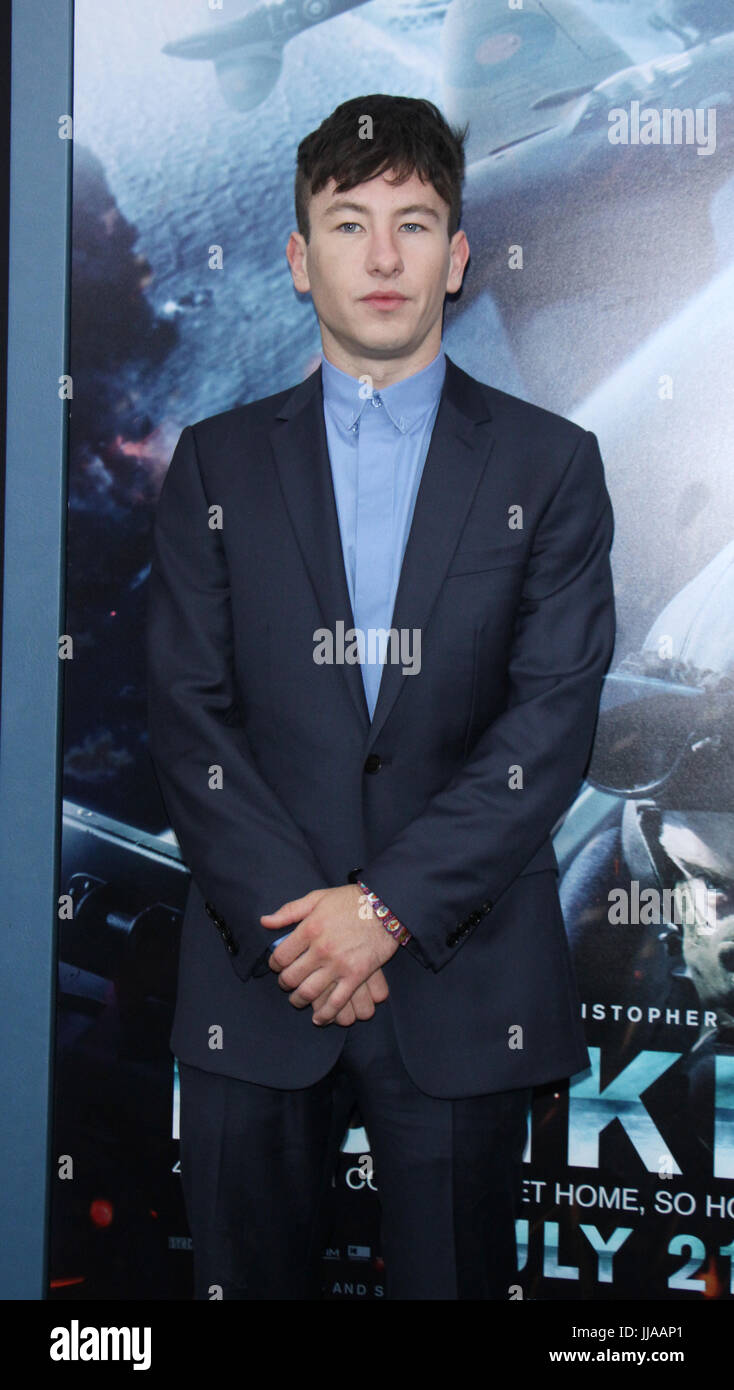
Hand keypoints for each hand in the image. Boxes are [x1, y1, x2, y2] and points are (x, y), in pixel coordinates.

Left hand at [261, 884, 398, 1024]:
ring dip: (299, 1000)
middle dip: (284, 984)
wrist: (386, 906)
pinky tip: (319, 1019)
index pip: (281, 956)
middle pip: (291, 977)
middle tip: (286, 983)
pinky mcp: (356, 976)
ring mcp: (339, 965)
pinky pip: (336, 1002)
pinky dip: (325, 1015)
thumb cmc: (350, 901)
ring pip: (309, 992)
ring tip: (298, 1000)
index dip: (274, 964)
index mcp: (309, 928)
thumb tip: (264, 921)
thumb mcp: (317, 898)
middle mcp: (321, 949)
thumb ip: (289, 911)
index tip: (278, 965)